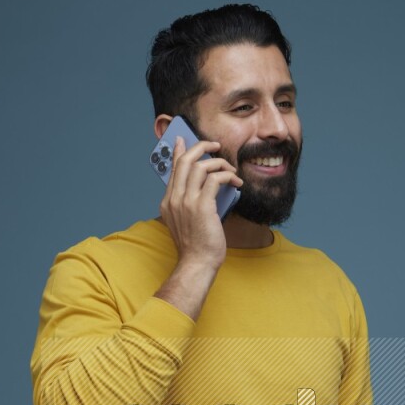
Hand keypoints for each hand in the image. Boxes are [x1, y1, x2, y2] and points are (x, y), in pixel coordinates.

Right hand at [158, 135, 243, 271]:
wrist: (197, 263)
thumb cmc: (196, 247)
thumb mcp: (186, 222)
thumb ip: (190, 204)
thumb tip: (207, 188)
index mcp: (168, 202)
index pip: (173, 169)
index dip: (179, 152)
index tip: (182, 140)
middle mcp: (174, 199)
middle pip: (185, 160)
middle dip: (201, 147)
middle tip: (215, 146)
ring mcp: (186, 202)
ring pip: (200, 166)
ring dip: (219, 163)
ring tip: (231, 170)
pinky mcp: (202, 206)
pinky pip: (214, 179)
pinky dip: (227, 176)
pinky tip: (236, 182)